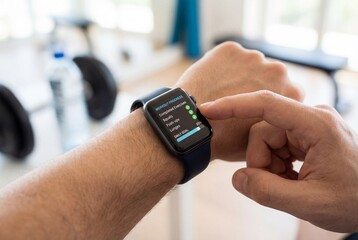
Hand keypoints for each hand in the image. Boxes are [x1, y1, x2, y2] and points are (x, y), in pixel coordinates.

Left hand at [174, 42, 302, 159]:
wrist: (196, 128)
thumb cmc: (227, 141)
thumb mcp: (262, 139)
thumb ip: (275, 123)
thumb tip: (273, 118)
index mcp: (292, 93)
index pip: (284, 92)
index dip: (268, 101)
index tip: (254, 109)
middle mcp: (278, 71)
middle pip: (268, 75)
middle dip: (257, 84)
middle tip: (236, 100)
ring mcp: (253, 57)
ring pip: (247, 65)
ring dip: (239, 75)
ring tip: (220, 93)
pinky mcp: (231, 49)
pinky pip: (227, 57)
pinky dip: (220, 67)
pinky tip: (211, 83)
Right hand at [200, 90, 357, 232]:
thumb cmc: (355, 201)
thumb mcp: (310, 203)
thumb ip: (268, 191)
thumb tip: (237, 178)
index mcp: (316, 124)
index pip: (266, 105)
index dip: (233, 106)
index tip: (208, 110)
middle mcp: (311, 118)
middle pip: (262, 132)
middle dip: (261, 162)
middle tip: (279, 185)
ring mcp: (307, 125)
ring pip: (265, 140)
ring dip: (269, 166)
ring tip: (291, 184)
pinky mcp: (304, 134)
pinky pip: (275, 145)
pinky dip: (276, 165)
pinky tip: (293, 178)